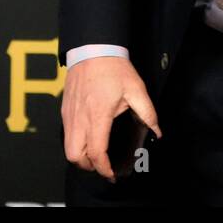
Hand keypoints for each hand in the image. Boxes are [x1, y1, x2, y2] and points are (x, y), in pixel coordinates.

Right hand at [61, 56, 161, 182]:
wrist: (92, 48)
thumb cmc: (113, 68)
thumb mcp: (136, 89)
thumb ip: (148, 113)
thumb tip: (157, 132)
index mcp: (98, 115)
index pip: (96, 152)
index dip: (104, 168)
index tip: (113, 174)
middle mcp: (80, 118)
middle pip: (74, 156)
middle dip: (88, 167)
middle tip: (104, 166)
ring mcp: (69, 114)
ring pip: (67, 147)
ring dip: (80, 157)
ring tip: (95, 156)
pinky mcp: (65, 109)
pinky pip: (66, 134)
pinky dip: (75, 143)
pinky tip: (88, 138)